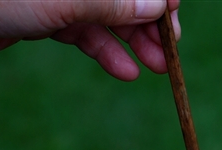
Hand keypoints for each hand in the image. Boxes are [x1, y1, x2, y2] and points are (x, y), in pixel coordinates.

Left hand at [0, 0, 179, 80]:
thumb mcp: (62, 1)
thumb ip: (111, 3)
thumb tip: (159, 5)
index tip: (173, 12)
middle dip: (150, 21)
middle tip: (170, 50)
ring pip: (109, 16)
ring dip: (135, 42)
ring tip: (157, 67)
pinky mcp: (48, 15)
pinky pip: (87, 33)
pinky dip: (107, 52)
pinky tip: (126, 71)